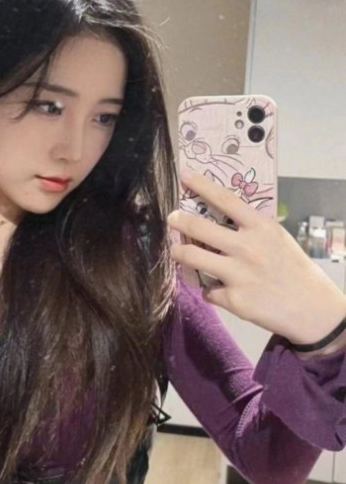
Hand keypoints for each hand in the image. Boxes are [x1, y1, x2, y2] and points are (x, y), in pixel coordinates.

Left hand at [167, 169, 345, 344]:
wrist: (312, 308)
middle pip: (199, 228)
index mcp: (260, 227)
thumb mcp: (277, 238)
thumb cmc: (294, 270)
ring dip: (180, 253)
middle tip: (171, 218)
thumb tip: (220, 221)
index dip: (201, 185)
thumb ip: (251, 229)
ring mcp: (238, 274)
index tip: (184, 174)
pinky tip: (219, 290)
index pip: (226, 199)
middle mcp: (247, 248)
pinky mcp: (233, 299)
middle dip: (179, 221)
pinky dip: (209, 290)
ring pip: (193, 257)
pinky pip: (207, 290)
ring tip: (177, 251)